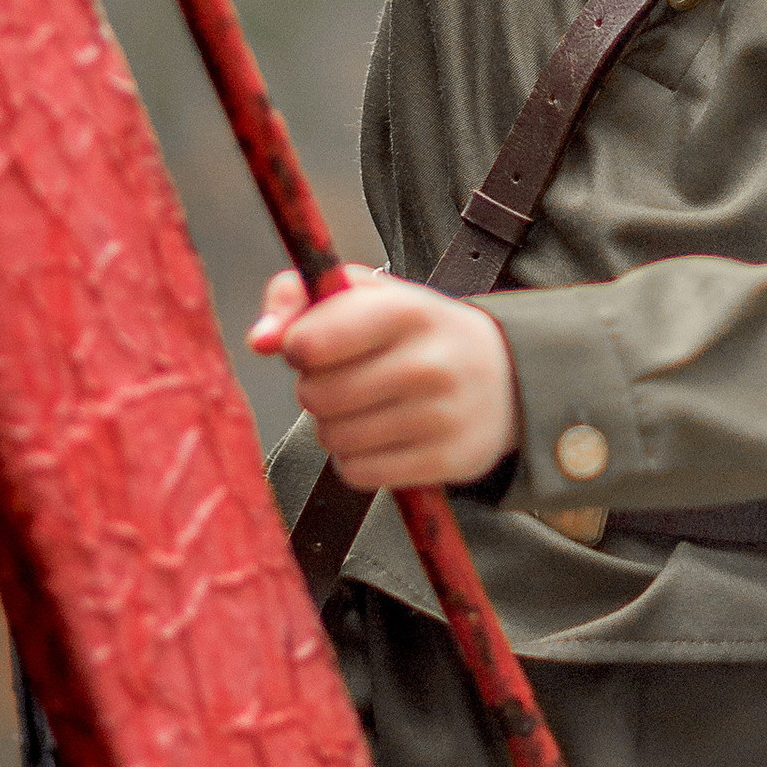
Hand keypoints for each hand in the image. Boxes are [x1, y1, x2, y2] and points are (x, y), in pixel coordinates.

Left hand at [250, 266, 521, 491]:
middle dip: (316, 387)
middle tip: (345, 376)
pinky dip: (355, 458)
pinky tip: (380, 436)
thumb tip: (260, 340)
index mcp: (407, 310)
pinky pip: (357, 473)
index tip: (313, 343)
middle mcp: (428, 363)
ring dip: (333, 425)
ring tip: (364, 406)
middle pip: (316, 394)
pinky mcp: (445, 461)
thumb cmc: (419, 331)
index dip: (297, 346)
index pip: (310, 341)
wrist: (507, 377)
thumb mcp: (368, 294)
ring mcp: (440, 416)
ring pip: (333, 437)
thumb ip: (300, 298)